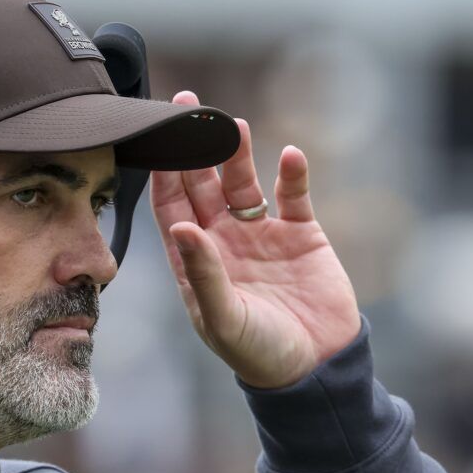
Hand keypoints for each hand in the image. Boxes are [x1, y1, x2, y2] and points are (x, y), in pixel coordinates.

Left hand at [148, 91, 361, 389]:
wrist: (316, 369)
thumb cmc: (258, 353)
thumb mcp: (224, 318)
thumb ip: (203, 272)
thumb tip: (181, 226)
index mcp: (194, 261)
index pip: (171, 206)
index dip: (163, 173)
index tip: (156, 138)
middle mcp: (223, 241)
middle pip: (202, 184)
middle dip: (192, 147)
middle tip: (186, 104)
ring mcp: (262, 234)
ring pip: (244, 183)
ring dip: (238, 154)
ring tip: (232, 127)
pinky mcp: (302, 234)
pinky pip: (293, 195)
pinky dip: (292, 174)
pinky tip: (289, 155)